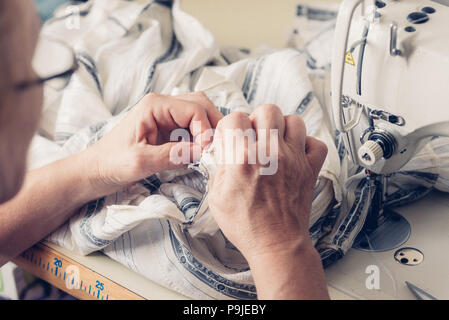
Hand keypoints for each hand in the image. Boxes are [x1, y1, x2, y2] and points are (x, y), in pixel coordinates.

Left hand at [83, 92, 222, 197]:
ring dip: (210, 132)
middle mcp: (163, 106)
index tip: (208, 153)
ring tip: (212, 152)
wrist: (95, 172)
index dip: (207, 130)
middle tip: (218, 150)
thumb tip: (202, 152)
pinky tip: (202, 154)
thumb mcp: (140, 161)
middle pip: (201, 105)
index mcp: (155, 105)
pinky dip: (202, 140)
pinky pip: (193, 129)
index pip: (195, 109)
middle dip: (214, 126)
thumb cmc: (111, 163)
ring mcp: (166, 117)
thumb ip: (171, 155)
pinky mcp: (168, 130)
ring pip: (200, 115)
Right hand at [208, 104, 327, 261]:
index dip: (230, 126)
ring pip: (294, 120)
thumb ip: (219, 168)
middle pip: (267, 110)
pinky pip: (316, 143)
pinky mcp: (309, 169)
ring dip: (281, 127)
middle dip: (256, 120)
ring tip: (274, 141)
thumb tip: (224, 151)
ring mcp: (293, 159)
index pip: (235, 118)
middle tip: (254, 135)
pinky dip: (306, 144)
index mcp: (243, 159)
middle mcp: (270, 153)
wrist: (277, 244)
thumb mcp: (217, 197)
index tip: (232, 136)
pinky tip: (294, 153)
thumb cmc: (248, 226)